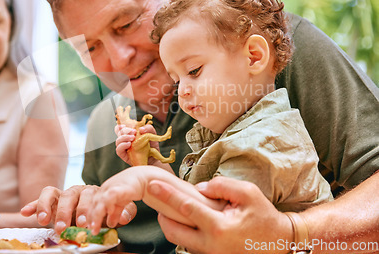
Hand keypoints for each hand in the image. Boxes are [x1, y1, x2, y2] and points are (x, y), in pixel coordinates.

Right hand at [21, 185, 135, 234]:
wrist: (97, 204)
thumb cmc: (105, 209)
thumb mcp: (116, 212)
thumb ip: (122, 212)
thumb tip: (124, 216)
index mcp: (92, 192)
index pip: (89, 197)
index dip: (86, 210)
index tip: (84, 224)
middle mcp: (77, 190)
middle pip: (70, 195)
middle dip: (66, 212)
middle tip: (63, 227)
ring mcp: (63, 194)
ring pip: (53, 194)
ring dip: (47, 206)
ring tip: (44, 221)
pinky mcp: (51, 200)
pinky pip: (41, 199)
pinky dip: (34, 204)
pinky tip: (26, 212)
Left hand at [88, 169, 146, 233]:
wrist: (143, 176)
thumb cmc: (131, 188)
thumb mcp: (121, 203)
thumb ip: (115, 213)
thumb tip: (110, 224)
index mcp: (103, 193)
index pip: (92, 206)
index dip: (90, 218)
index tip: (90, 229)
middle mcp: (104, 190)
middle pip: (93, 204)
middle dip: (90, 218)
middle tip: (91, 231)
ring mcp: (111, 188)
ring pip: (99, 202)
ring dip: (96, 215)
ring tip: (94, 227)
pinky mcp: (120, 188)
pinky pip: (110, 197)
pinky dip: (107, 206)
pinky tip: (108, 216)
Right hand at [114, 124, 160, 165]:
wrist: (154, 159)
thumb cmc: (152, 147)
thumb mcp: (152, 135)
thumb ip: (149, 128)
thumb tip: (141, 129)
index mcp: (130, 134)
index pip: (121, 129)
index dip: (120, 126)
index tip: (125, 125)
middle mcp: (126, 140)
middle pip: (119, 133)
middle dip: (125, 130)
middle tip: (134, 132)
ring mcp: (124, 148)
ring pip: (118, 141)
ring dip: (124, 137)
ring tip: (132, 138)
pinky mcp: (125, 156)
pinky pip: (119, 150)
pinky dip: (122, 146)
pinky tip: (129, 144)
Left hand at [147, 177, 292, 253]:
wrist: (278, 243)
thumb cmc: (264, 216)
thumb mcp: (248, 193)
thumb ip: (222, 185)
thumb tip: (199, 188)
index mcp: (219, 228)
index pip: (186, 208)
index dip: (167, 195)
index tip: (152, 184)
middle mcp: (210, 245)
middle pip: (172, 231)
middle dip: (161, 213)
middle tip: (156, 196)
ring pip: (177, 240)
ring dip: (170, 223)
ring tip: (169, 206)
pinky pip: (188, 245)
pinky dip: (182, 231)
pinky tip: (184, 217)